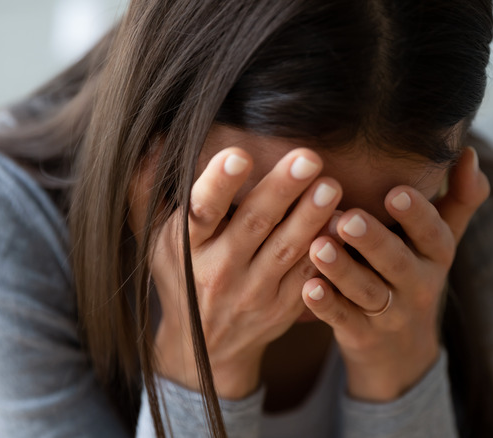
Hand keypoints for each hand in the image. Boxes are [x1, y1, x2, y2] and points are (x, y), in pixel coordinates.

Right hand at [147, 147, 340, 398]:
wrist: (204, 346)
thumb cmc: (181, 276)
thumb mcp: (156, 238)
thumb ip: (149, 189)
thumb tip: (150, 139)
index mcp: (187, 246)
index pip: (202, 212)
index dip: (219, 184)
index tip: (240, 154)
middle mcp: (219, 270)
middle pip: (254, 225)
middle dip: (281, 190)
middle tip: (308, 158)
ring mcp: (254, 291)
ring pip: (286, 250)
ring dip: (311, 217)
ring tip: (331, 186)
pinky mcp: (283, 306)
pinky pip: (308, 275)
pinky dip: (326, 251)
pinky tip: (343, 225)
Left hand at [301, 147, 489, 400]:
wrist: (402, 351)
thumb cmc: (416, 273)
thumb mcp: (441, 240)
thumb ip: (459, 197)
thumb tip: (468, 152)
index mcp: (436, 255)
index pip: (433, 233)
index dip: (416, 214)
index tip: (395, 191)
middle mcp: (417, 284)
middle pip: (397, 262)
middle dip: (373, 240)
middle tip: (348, 218)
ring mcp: (389, 314)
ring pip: (366, 292)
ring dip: (342, 270)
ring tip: (318, 246)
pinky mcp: (361, 335)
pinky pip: (343, 320)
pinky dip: (326, 306)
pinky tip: (308, 287)